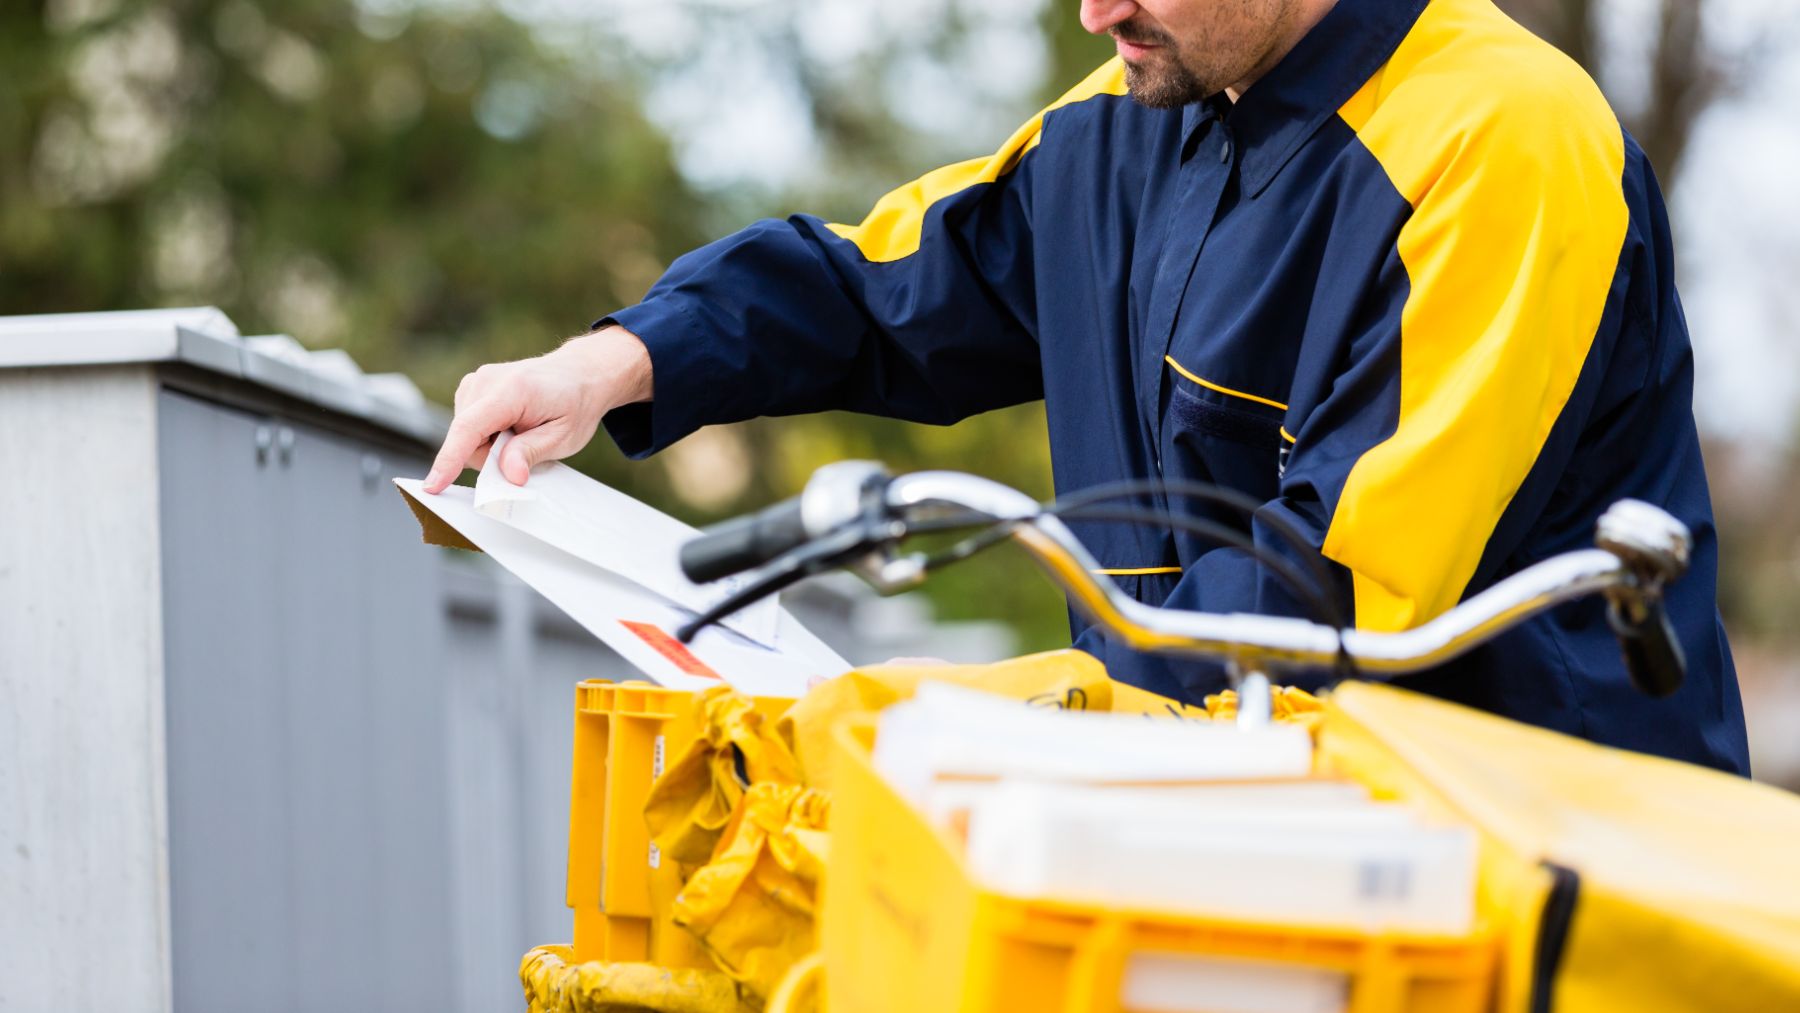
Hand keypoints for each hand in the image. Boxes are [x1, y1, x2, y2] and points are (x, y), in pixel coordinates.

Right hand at [422, 325, 651, 492]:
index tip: (434, 485)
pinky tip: (511, 426)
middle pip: (465, 438)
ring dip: (489, 445)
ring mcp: (477, 380)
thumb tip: (507, 476)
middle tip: (525, 448)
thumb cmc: (574, 403)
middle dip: (489, 457)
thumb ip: (531, 454)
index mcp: (512, 390)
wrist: (580, 373)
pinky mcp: (472, 386)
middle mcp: (487, 380)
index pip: (469, 428)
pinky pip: (468, 426)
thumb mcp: (564, 436)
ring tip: (521, 432)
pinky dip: (487, 435)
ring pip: (465, 435)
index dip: (449, 460)